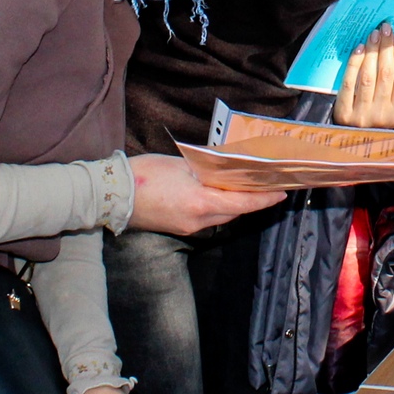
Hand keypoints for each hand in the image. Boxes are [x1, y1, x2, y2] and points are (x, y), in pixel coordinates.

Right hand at [126, 153, 286, 236]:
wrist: (112, 195)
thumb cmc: (144, 174)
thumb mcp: (180, 164)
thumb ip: (206, 169)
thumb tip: (224, 169)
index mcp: (200, 202)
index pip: (242, 203)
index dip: (264, 199)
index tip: (281, 193)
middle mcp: (198, 221)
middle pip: (234, 213)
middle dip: (250, 200)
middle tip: (265, 185)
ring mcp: (188, 228)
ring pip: (221, 218)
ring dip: (233, 205)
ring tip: (244, 188)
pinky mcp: (179, 229)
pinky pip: (207, 220)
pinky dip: (217, 208)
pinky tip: (217, 194)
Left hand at [334, 24, 393, 127]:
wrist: (352, 144)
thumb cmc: (375, 122)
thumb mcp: (391, 111)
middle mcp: (381, 115)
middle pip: (385, 75)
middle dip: (386, 49)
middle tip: (385, 29)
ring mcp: (361, 114)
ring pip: (368, 76)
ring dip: (371, 52)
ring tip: (374, 35)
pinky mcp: (344, 112)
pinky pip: (350, 83)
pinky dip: (354, 64)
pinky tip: (359, 49)